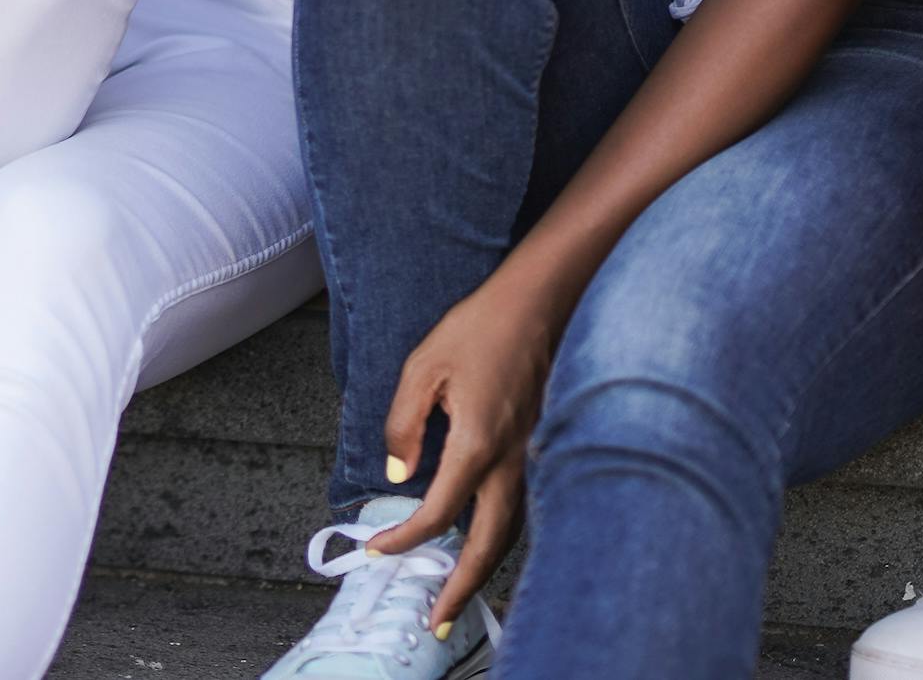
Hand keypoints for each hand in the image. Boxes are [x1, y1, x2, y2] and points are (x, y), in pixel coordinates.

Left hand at [365, 272, 565, 632]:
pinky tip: (485, 537)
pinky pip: (525, 505)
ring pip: (514, 531)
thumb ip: (403, 426)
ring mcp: (535, 456)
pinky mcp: (545, 446)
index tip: (377, 551)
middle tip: (438, 621)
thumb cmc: (478, 327)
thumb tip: (398, 476)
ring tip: (459, 591)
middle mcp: (511, 460)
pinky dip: (503, 534)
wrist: (541, 301)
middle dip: (462, 588)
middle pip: (490, 545)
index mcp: (475, 444)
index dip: (404, 539)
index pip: (436, 513)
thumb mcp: (423, 368)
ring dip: (486, 566)